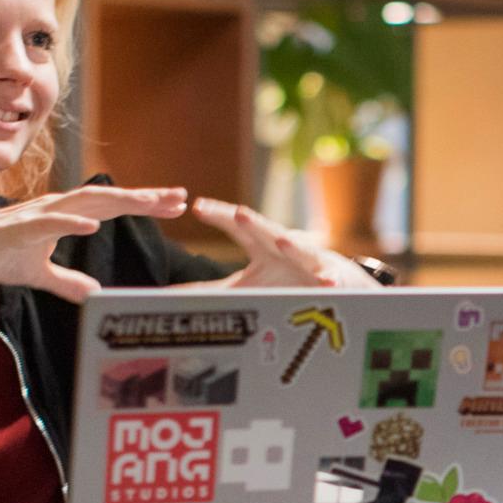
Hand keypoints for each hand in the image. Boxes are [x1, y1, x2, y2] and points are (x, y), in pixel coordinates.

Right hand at [0, 185, 188, 303]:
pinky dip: (72, 223)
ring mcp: (41, 215)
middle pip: (110, 200)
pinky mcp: (21, 227)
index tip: (175, 205)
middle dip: (146, 198)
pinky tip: (94, 226)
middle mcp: (58, 209)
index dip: (144, 205)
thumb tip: (94, 292)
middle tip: (180, 197)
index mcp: (66, 216)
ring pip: (87, 204)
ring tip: (149, 201)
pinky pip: (50, 223)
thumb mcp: (39, 274)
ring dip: (119, 201)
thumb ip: (68, 281)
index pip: (113, 208)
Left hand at [191, 197, 383, 290]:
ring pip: (301, 251)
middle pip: (268, 232)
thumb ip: (210, 289)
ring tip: (282, 241)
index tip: (198, 207)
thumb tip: (171, 296)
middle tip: (240, 213)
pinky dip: (328, 281)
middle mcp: (284, 246)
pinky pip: (329, 280)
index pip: (238, 226)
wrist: (331, 282)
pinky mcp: (330, 277)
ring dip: (293, 246)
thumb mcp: (245, 286)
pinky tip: (327, 284)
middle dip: (255, 223)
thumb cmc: (284, 281)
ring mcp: (309, 260)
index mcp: (261, 246)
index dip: (219, 216)